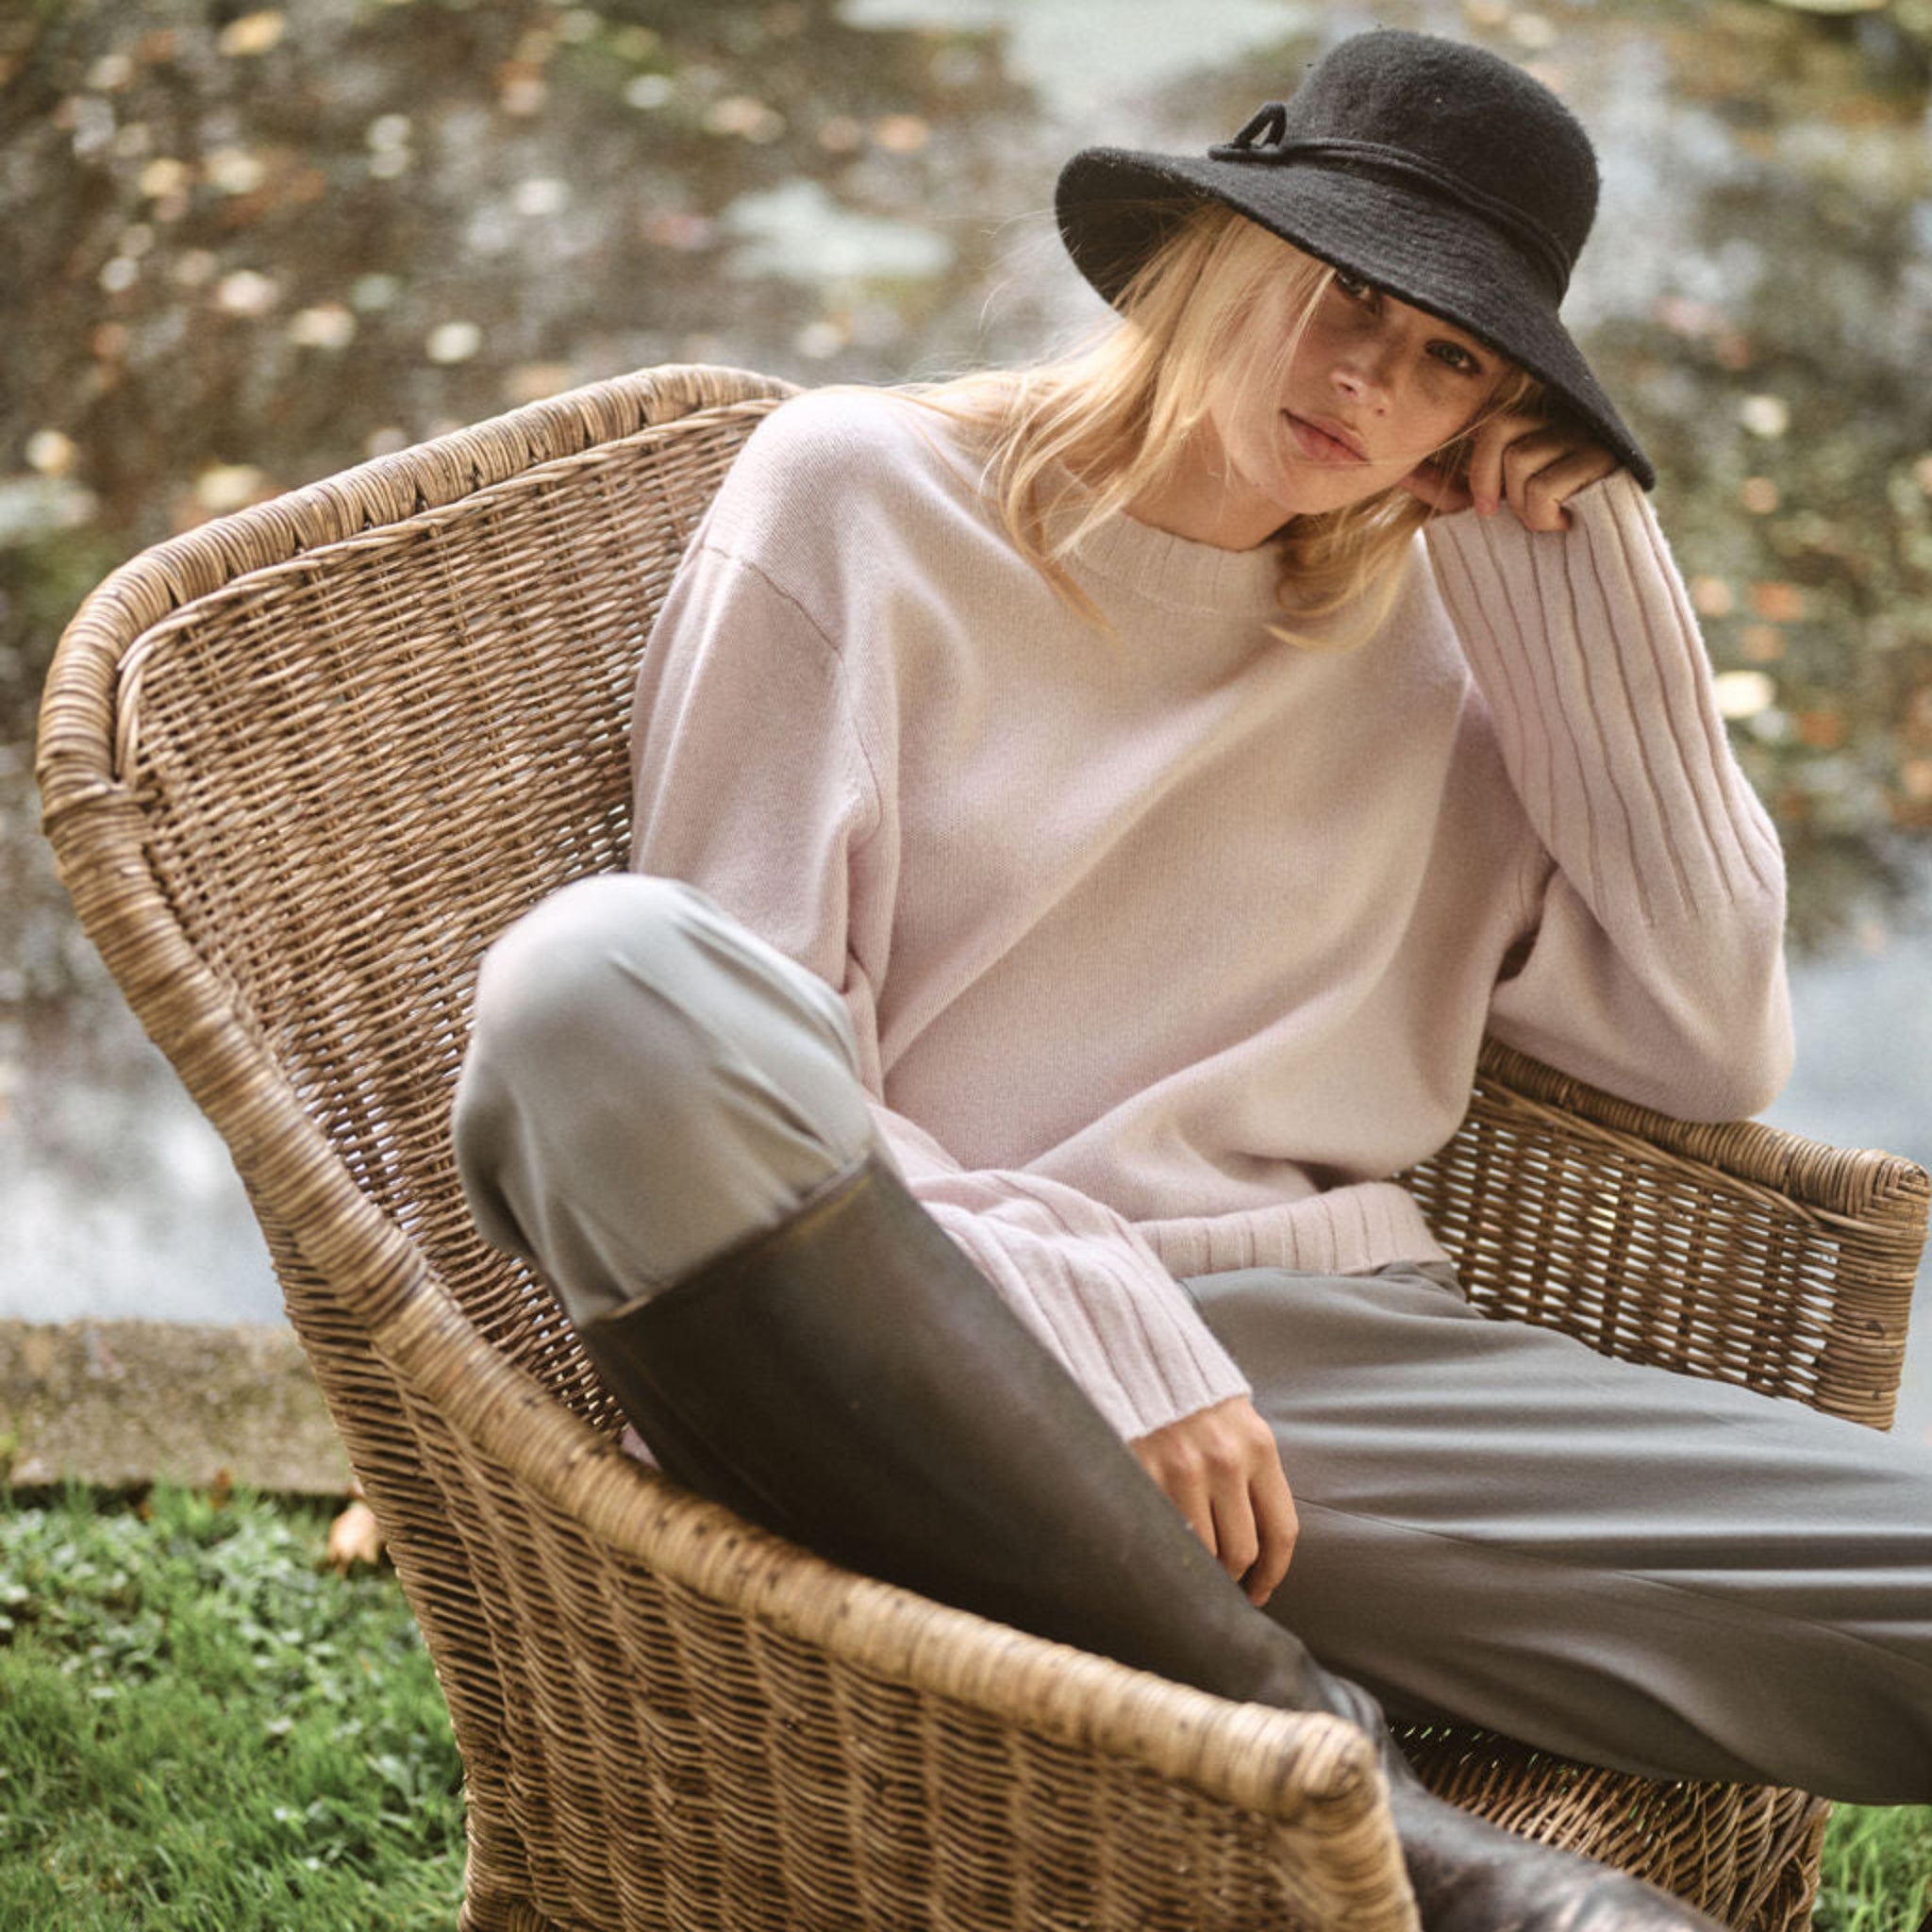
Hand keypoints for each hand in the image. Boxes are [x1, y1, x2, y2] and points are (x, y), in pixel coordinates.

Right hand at [1130, 1395, 1297, 1605]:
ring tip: (1188, 1560)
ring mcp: (1182, 1468)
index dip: (1273, 1572)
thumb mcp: (1239, 1422)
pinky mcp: (1144, 1470)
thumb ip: (1251, 1470)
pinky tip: (1161, 1542)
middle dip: (1232, 1574)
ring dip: (1197, 1564)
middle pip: (1241, 1551)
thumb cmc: (1194, 1395)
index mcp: (1259, 1447)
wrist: (1141, 1353)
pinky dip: (1163, 1544)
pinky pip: (1161, 1530)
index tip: (1261, 1590)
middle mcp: (1226, 1460)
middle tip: (1220, 1578)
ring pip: (1200, 1549)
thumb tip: (1259, 1541)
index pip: (1281, 1531)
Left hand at [1402, 414, 1618, 531]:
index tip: (1482, 508)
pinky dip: (1543, 517)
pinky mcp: (1609, 461)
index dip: (1478, 469)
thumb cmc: (1530, 545)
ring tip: (1547, 524)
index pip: (1491, 424)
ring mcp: (1588, 438)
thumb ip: (1445, 486)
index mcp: (1536, 429)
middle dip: (1491, 483)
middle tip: (1509, 517)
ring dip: (1522, 508)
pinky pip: (1545, 486)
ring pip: (1520, 460)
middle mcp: (1565, 423)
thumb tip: (1400, 468)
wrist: (1584, 586)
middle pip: (1500, 430)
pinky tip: (1568, 526)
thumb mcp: (1483, 509)